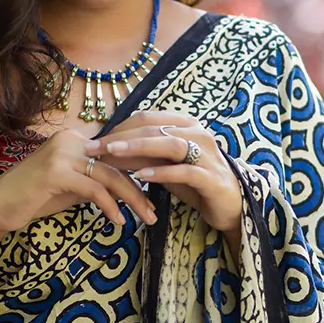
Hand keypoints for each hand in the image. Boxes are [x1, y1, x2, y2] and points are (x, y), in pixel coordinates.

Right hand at [0, 127, 157, 237]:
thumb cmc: (33, 198)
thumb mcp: (70, 185)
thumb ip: (94, 180)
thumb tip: (126, 187)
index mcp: (75, 139)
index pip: (115, 155)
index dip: (138, 173)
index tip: (155, 194)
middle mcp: (70, 140)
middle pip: (117, 164)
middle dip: (140, 189)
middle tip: (155, 212)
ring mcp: (62, 154)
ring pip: (110, 176)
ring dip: (132, 200)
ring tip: (146, 218)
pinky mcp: (56, 172)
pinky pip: (94, 189)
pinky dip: (110, 206)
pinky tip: (118, 221)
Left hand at [85, 111, 241, 235]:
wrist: (230, 204)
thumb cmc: (195, 182)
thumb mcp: (166, 165)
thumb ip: (145, 154)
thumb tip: (109, 149)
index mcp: (186, 124)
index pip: (146, 118)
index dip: (118, 127)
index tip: (94, 141)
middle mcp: (198, 133)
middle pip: (153, 128)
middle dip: (120, 137)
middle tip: (93, 148)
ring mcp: (207, 154)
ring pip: (168, 144)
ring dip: (137, 147)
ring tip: (112, 154)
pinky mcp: (212, 178)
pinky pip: (184, 172)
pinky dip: (161, 173)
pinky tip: (141, 176)